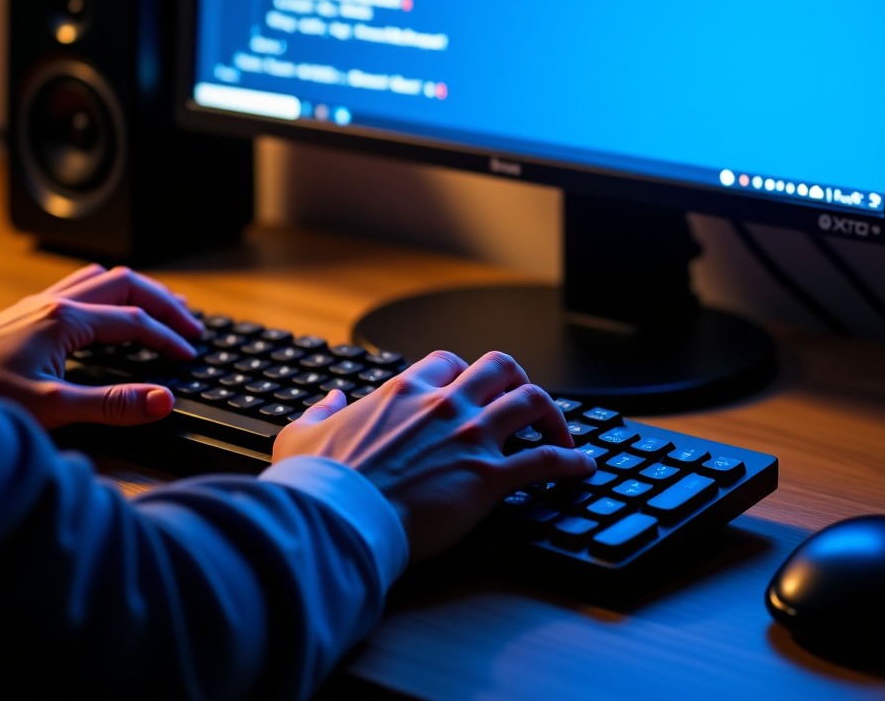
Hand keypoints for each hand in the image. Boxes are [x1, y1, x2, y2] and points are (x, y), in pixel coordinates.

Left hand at [0, 264, 201, 428]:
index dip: (168, 337)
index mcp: (64, 320)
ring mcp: (37, 305)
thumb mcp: (50, 409)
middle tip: (191, 326)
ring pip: (102, 278)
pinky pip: (79, 287)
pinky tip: (109, 311)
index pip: (135, 320)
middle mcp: (53, 303)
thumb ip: (112, 404)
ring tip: (164, 306)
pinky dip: (109, 293)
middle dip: (165, 302)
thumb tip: (163, 399)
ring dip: (139, 290)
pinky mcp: (25, 314)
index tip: (189, 354)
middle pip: (127, 283)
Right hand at [272, 350, 596, 560]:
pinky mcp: (489, 476)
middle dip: (518, 378)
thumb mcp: (302, 436)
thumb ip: (319, 411)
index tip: (470, 388)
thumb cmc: (320, 484)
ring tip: (562, 433)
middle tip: (524, 400)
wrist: (337, 521)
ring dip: (553, 415)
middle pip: (501, 367)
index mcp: (404, 392)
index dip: (464, 372)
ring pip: (532, 401)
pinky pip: (546, 459)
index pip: (448, 361)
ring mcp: (470, 437)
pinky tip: (582, 468)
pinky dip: (571, 461)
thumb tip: (330, 398)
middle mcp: (444, 404)